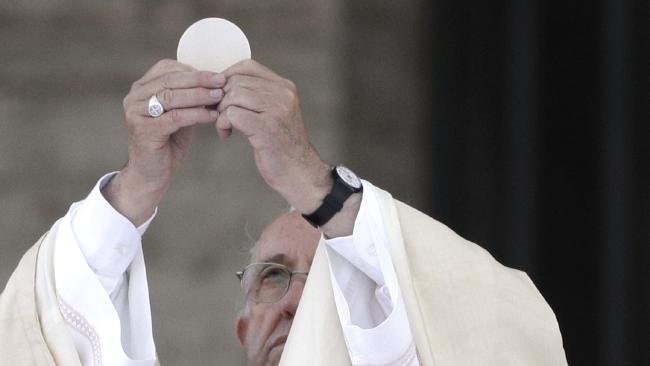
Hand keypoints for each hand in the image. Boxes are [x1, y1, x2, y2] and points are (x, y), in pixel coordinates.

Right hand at [104, 59, 225, 224]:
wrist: (151, 174)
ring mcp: (136, 112)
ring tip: (220, 96)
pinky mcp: (144, 130)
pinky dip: (196, 115)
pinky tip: (213, 117)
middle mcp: (135, 97)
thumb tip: (216, 81)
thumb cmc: (168, 142)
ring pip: (172, 97)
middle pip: (170, 80)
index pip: (168, 68)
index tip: (217, 74)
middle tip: (222, 81)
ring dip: (200, 95)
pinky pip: (175, 117)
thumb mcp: (179, 113)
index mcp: (142, 88)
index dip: (194, 70)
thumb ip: (189, 97)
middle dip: (200, 80)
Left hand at [216, 59, 330, 213]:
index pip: (247, 66)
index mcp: (285, 87)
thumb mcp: (275, 112)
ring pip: (232, 96)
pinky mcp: (266, 128)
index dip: (227, 77)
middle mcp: (283, 94)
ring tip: (224, 127)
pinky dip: (223, 124)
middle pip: (236, 81)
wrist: (299, 172)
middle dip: (220, 98)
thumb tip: (222, 82)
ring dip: (220, 112)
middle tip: (219, 115)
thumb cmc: (281, 145)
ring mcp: (276, 110)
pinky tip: (227, 135)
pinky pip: (231, 115)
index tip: (221, 95)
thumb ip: (258, 95)